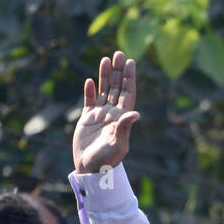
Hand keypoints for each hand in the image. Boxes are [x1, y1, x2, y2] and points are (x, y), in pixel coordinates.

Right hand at [72, 51, 140, 174]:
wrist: (90, 169)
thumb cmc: (106, 160)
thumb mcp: (118, 144)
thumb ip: (124, 128)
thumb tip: (135, 113)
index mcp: (121, 118)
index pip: (127, 93)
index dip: (129, 78)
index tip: (130, 62)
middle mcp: (112, 114)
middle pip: (117, 88)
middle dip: (118, 71)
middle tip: (119, 54)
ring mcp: (100, 115)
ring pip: (104, 90)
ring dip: (105, 76)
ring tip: (105, 60)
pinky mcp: (87, 119)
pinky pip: (89, 101)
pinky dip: (90, 91)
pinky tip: (90, 81)